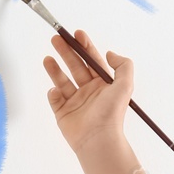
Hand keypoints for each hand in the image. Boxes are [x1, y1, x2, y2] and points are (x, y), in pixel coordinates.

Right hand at [42, 29, 132, 153]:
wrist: (98, 139)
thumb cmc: (111, 113)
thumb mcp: (125, 85)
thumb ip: (123, 65)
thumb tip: (110, 53)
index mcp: (102, 85)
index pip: (92, 61)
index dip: (85, 46)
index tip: (77, 34)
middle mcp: (89, 91)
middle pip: (75, 67)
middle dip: (66, 52)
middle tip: (56, 39)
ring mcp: (75, 102)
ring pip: (62, 81)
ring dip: (55, 68)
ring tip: (48, 58)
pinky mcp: (63, 113)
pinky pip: (55, 99)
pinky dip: (53, 93)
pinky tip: (55, 90)